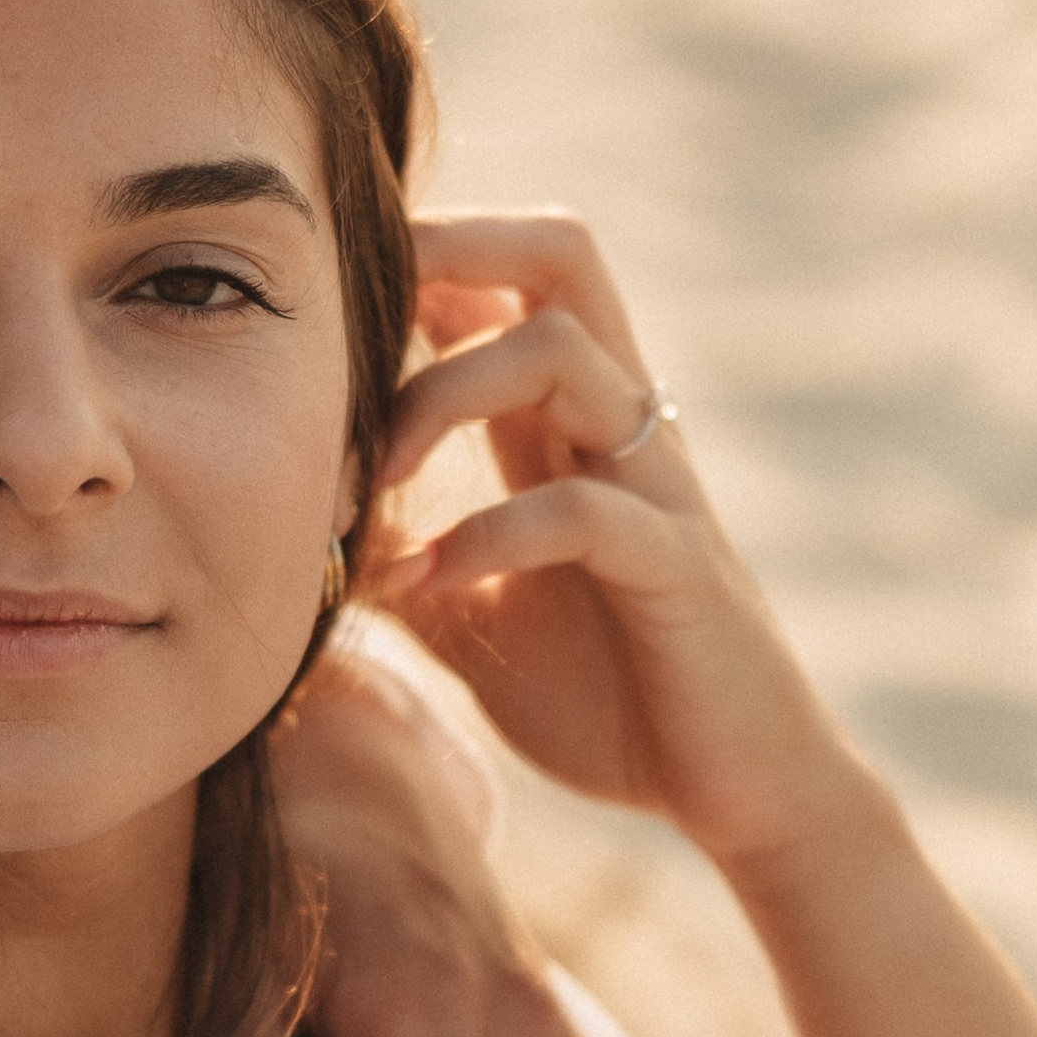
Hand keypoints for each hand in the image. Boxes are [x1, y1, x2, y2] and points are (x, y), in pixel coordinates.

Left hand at [370, 211, 864, 873]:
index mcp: (571, 425)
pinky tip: (429, 582)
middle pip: (561, 253)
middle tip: (350, 311)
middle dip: (452, 244)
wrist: (737, 791)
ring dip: (441, 397)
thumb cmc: (611, 698)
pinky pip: (587, 511)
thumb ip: (405, 563)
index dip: (422, 254)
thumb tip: (299, 544)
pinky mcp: (680, 569)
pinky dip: (490, 534)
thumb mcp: (475, 622)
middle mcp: (621, 428)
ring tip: (370, 485)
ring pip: (565, 354)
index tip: (324, 299)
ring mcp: (658, 488)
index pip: (508, 276)